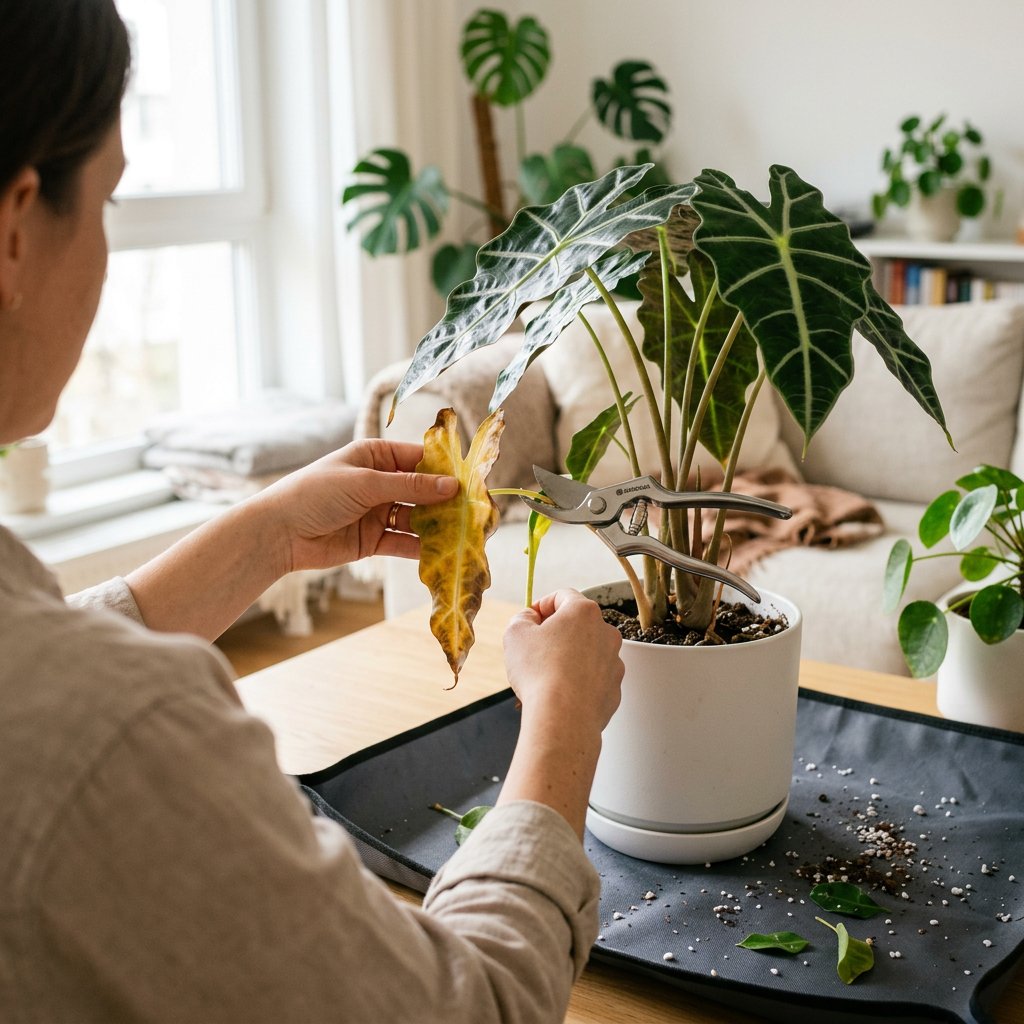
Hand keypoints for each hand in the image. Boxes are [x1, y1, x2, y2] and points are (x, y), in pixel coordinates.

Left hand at [253, 439, 457, 573]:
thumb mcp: (365, 483)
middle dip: (445, 501)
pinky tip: (440, 552)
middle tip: (473, 511)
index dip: (444, 469)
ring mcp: (377, 511)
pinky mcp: (373, 539)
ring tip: (462, 534)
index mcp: (375, 456)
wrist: (279, 532)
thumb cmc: (315, 493)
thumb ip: (410, 486)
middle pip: (421, 491)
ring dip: (436, 526)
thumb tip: (451, 486)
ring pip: (416, 518)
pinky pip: (403, 542)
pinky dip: (420, 547)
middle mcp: (379, 482)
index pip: (419, 459)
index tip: (471, 480)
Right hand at [503, 589, 623, 736]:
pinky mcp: (614, 688)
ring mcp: (614, 662)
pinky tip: (560, 692)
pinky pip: (593, 677)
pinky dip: (579, 680)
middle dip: (556, 633)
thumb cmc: (540, 672)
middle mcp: (606, 633)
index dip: (541, 605)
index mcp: (584, 612)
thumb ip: (522, 617)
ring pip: (587, 652)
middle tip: (534, 649)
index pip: (562, 596)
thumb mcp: (515, 633)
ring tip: (545, 675)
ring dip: (568, 657)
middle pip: (577, 624)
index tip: (530, 620)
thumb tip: (529, 618)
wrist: (563, 718)